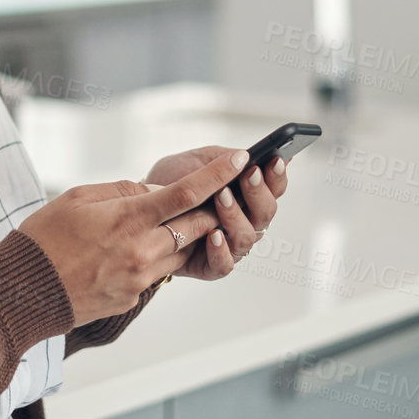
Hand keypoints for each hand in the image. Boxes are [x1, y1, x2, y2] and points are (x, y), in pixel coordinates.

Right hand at [17, 148, 249, 326]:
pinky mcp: (132, 297)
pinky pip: (158, 273)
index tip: (240, 159)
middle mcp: (142, 251)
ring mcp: (139, 279)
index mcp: (129, 220)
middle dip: (213, 207)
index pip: (187, 193)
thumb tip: (150, 192)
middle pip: (198, 225)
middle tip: (218, 191)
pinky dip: (157, 255)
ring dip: (187, 233)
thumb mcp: (76, 198)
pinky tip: (131, 249)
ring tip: (171, 219)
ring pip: (183, 251)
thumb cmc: (43, 238)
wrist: (22, 291)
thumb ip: (120, 190)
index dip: (218, 175)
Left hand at [142, 144, 288, 280]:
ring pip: (247, 237)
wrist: (140, 206)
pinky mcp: (210, 265)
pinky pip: (224, 264)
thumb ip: (222, 159)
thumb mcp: (196, 161)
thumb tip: (248, 153)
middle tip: (248, 174)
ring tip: (221, 196)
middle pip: (266, 213)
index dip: (278, 176)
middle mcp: (244, 221)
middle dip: (258, 192)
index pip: (273, 188)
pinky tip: (214, 233)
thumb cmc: (171, 182)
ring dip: (236, 215)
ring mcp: (229, 244)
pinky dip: (221, 250)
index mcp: (246, 195)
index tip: (274, 160)